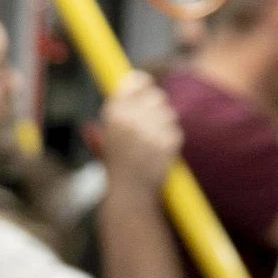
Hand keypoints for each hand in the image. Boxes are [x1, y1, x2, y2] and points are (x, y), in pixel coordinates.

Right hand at [99, 73, 182, 187]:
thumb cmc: (116, 170)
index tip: (146, 83)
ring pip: (168, 113)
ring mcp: (151, 129)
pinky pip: (175, 130)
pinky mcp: (168, 141)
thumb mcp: (104, 145)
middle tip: (152, 118)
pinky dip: (171, 139)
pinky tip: (160, 152)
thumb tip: (102, 113)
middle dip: (155, 106)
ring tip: (153, 141)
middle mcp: (131, 118)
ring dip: (163, 124)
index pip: (133, 82)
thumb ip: (105, 127)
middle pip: (155, 95)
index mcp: (114, 114)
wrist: (130, 196)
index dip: (142, 81)